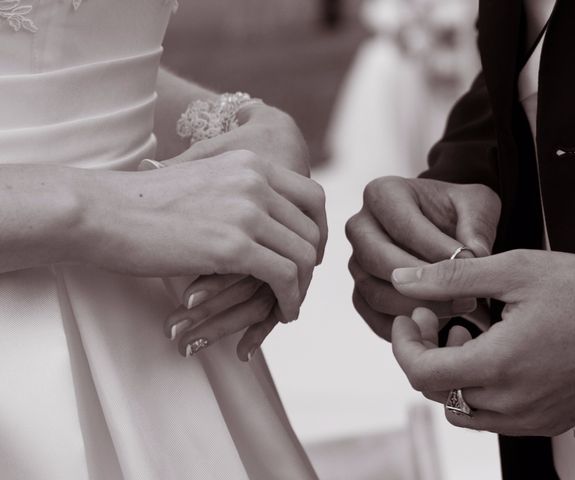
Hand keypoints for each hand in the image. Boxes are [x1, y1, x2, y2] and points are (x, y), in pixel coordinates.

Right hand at [156, 107, 326, 352]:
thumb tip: (258, 221)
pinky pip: (285, 277)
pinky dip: (291, 299)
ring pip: (303, 255)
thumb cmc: (143, 205)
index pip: (313, 196)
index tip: (308, 255)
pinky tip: (284, 311)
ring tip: (290, 305)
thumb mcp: (203, 183)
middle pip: (312, 229)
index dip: (318, 230)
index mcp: (250, 164)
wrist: (103, 212)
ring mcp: (246, 212)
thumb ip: (237, 194)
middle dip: (312, 263)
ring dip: (303, 286)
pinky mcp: (233, 245)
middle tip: (300, 286)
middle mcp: (255, 182)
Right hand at [346, 176, 499, 339]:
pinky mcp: (361, 292)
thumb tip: (473, 255)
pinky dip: (405, 326)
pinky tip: (438, 324)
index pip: (402, 224)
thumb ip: (478, 224)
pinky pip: (373, 318)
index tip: (470, 263)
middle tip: (463, 294)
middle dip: (424, 282)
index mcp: (382, 194)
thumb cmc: (456, 212)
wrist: (444, 228)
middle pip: (379, 260)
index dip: (436, 248)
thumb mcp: (477, 204)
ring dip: (416, 306)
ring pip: (374, 292)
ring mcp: (356, 262)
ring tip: (457, 308)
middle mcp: (360, 226)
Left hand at [391, 250, 574, 435]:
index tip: (411, 317)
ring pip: (462, 409)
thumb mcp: (513, 271)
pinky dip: (478, 390)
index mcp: (498, 366)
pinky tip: (495, 355)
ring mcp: (532, 417)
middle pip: (437, 392)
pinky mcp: (549, 420)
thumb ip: (449, 278)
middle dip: (426, 351)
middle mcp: (512, 403)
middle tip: (441, 317)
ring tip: (471, 335)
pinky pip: (493, 418)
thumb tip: (402, 279)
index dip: (404, 344)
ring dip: (451, 374)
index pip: (421, 373)